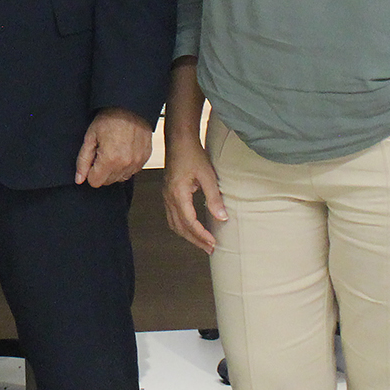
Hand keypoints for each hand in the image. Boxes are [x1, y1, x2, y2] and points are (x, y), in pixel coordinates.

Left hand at [74, 107, 152, 187]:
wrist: (130, 106)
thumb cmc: (110, 118)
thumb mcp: (90, 137)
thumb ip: (83, 161)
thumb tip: (79, 178)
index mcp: (110, 160)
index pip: (95, 182)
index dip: (90, 172)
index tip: (92, 159)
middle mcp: (125, 164)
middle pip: (108, 181)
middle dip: (101, 170)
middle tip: (102, 151)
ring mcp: (137, 162)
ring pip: (120, 178)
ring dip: (114, 169)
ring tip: (113, 149)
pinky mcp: (145, 158)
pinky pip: (132, 171)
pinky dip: (126, 164)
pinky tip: (123, 150)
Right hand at [162, 137, 227, 253]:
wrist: (179, 140)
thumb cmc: (193, 155)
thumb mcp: (208, 176)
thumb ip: (214, 198)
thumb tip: (222, 218)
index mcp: (178, 194)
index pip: (189, 222)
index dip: (201, 235)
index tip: (213, 242)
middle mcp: (169, 197)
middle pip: (180, 227)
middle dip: (195, 240)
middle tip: (210, 249)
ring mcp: (166, 195)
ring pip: (174, 223)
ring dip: (188, 235)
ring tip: (202, 242)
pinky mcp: (168, 193)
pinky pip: (172, 216)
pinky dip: (182, 226)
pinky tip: (192, 228)